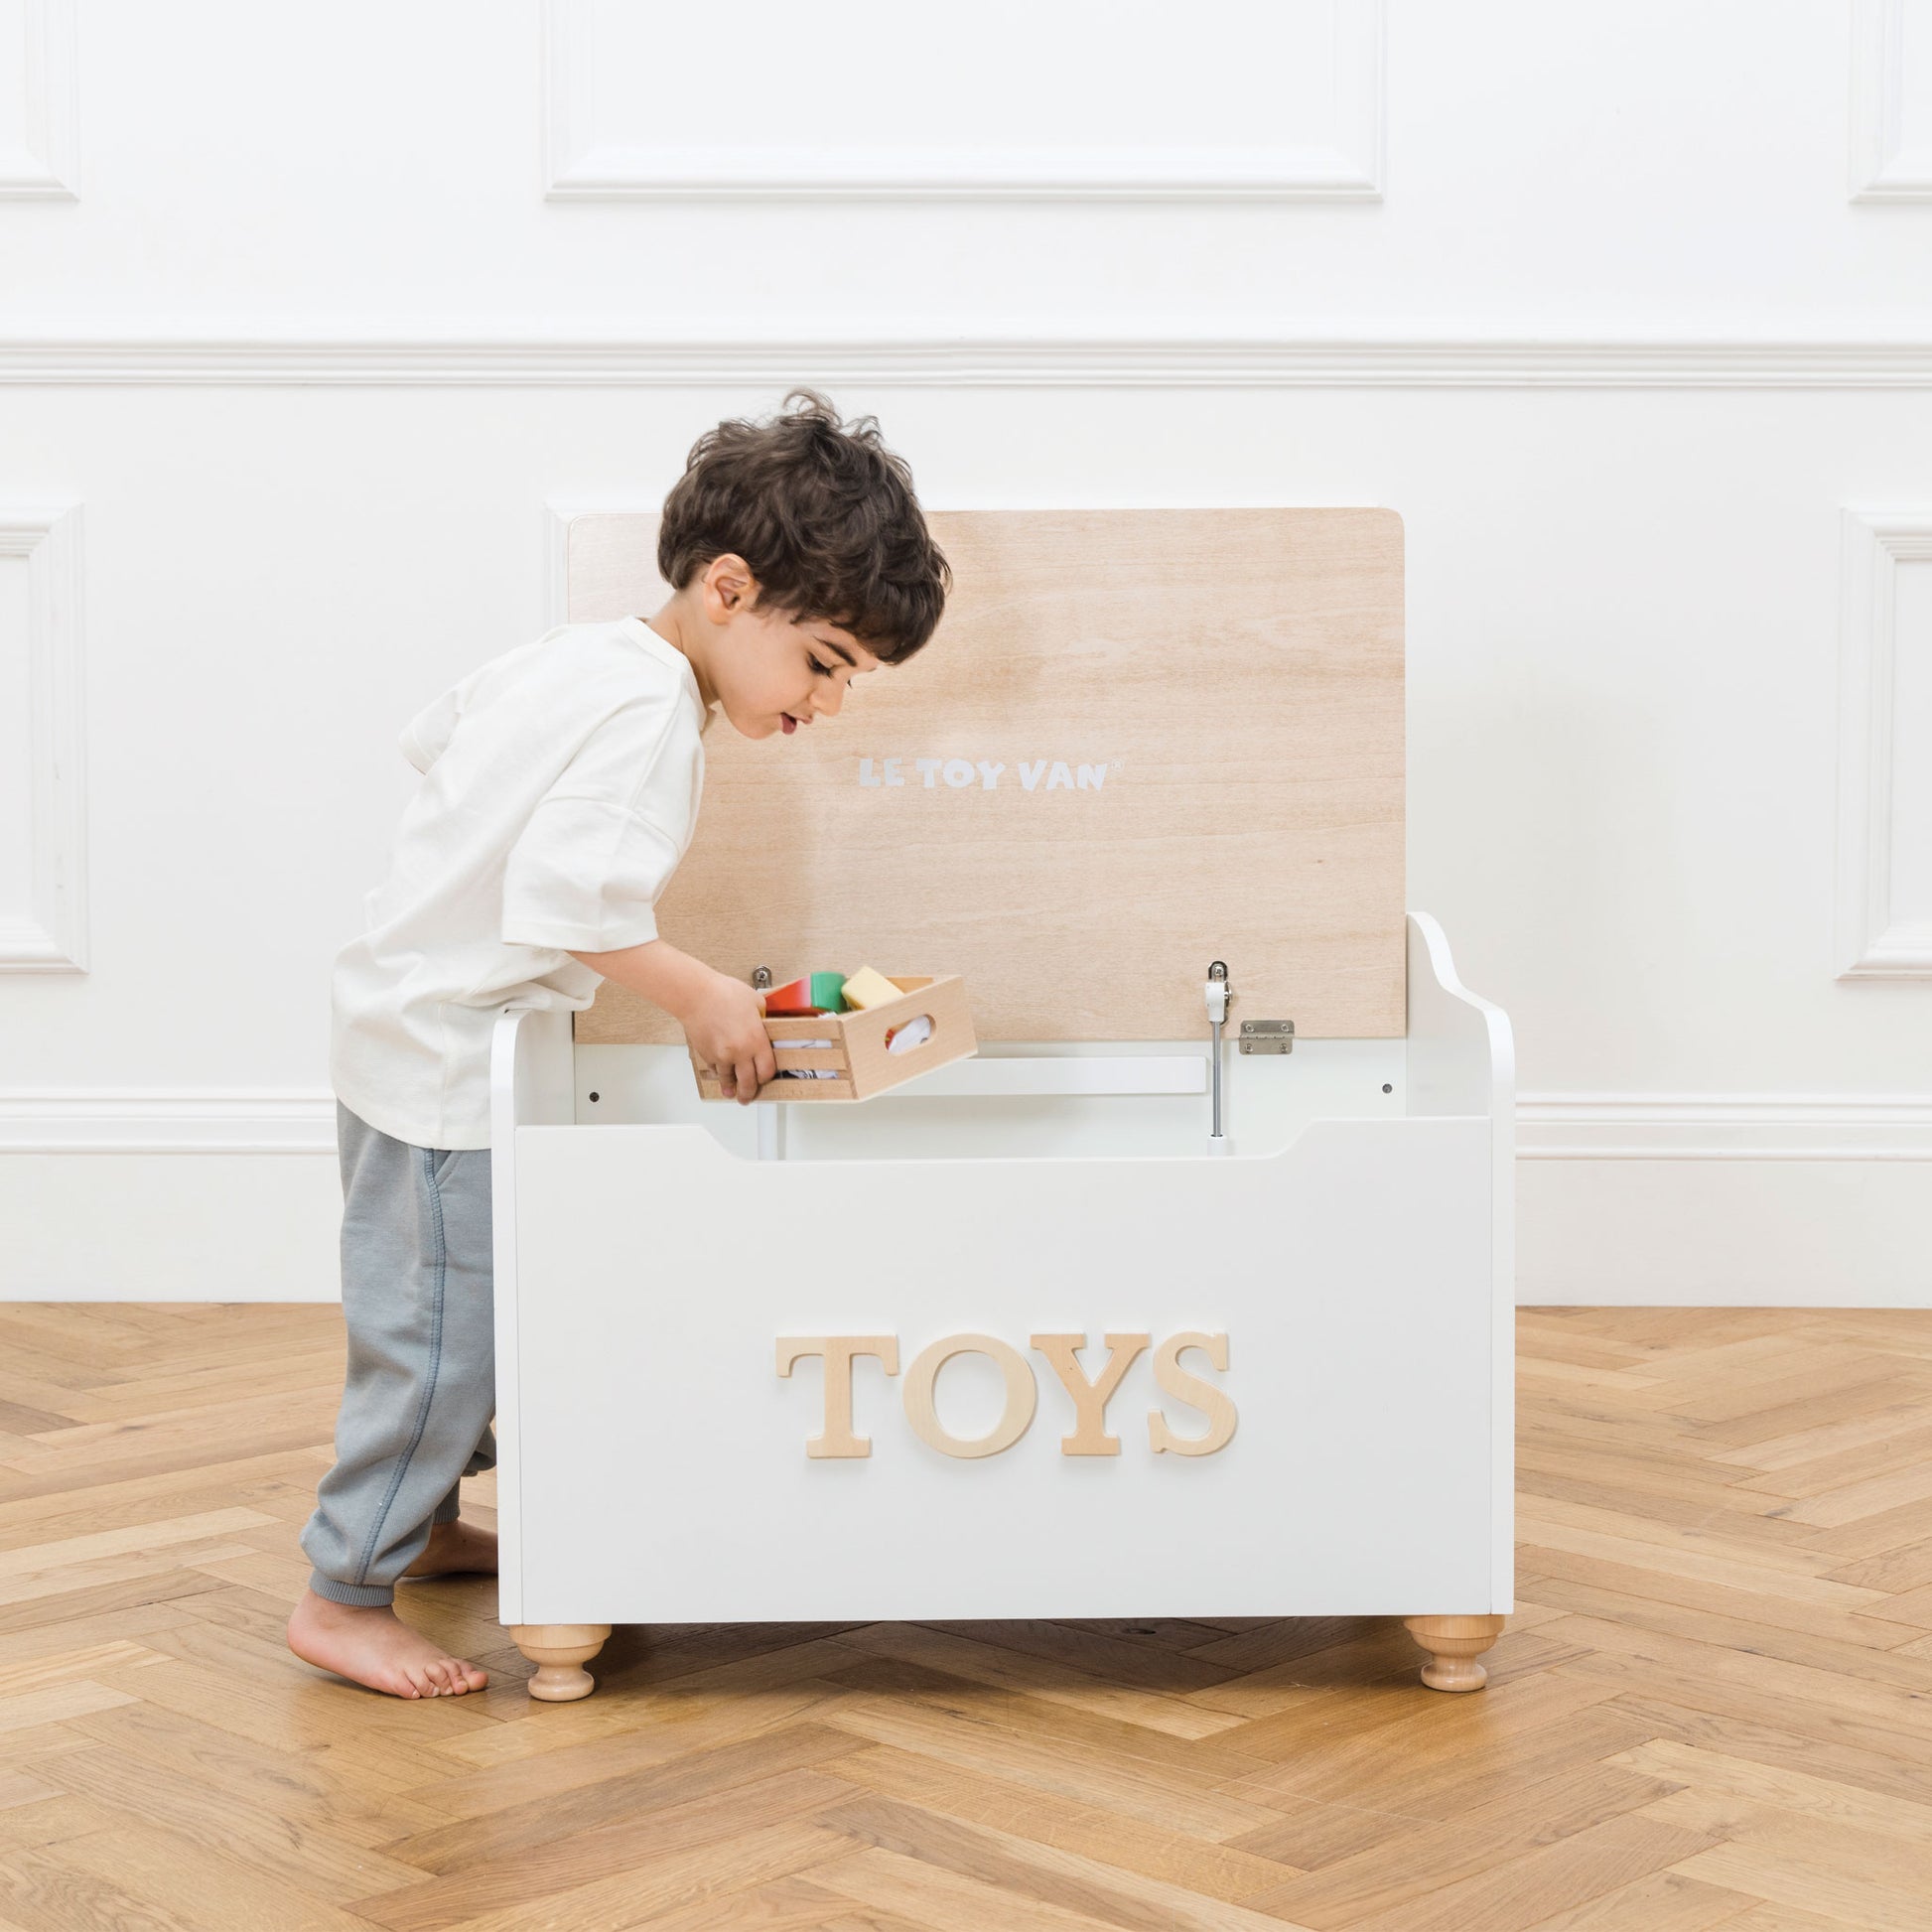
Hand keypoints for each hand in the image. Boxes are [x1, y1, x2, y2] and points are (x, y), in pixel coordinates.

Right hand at [683, 974, 774, 1104]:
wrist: (696, 996)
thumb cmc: (724, 993)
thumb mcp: (756, 1001)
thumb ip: (763, 1017)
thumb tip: (766, 1021)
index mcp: (756, 1041)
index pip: (767, 1070)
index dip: (767, 1077)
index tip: (765, 1077)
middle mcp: (739, 1053)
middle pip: (748, 1082)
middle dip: (748, 1093)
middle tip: (747, 1097)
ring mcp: (721, 1056)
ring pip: (728, 1079)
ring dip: (731, 1088)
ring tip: (731, 1092)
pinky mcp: (706, 1054)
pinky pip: (715, 1069)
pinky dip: (718, 1073)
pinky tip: (719, 1074)